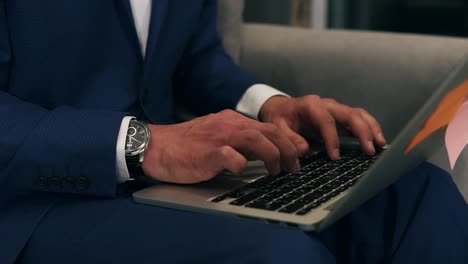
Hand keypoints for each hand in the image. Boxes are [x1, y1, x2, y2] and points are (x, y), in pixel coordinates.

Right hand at [141, 110, 299, 183]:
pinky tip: (243, 171)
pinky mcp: (205, 153)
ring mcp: (217, 138)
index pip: (269, 127)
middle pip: (269, 131)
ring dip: (272, 156)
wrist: (156, 146)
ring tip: (277, 172)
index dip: (287, 143)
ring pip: (255, 139)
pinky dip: (240, 163)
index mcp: (233, 121)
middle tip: (294, 168)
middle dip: (288, 150)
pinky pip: (228, 155)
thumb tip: (264, 156)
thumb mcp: (218, 138)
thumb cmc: (187, 146)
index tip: (295, 158)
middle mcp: (229, 125)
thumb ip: (240, 143)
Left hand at [259, 95, 386, 159]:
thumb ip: (289, 139)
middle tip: (369, 150)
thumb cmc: (280, 119)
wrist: (282, 109)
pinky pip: (360, 118)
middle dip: (362, 131)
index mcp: (310, 105)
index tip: (335, 157)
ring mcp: (336, 108)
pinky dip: (370, 128)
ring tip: (380, 145)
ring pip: (359, 114)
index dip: (332, 139)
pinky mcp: (342, 115)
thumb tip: (305, 150)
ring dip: (371, 129)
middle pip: (349, 114)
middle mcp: (327, 104)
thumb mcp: (278, 128)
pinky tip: (377, 141)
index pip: (326, 121)